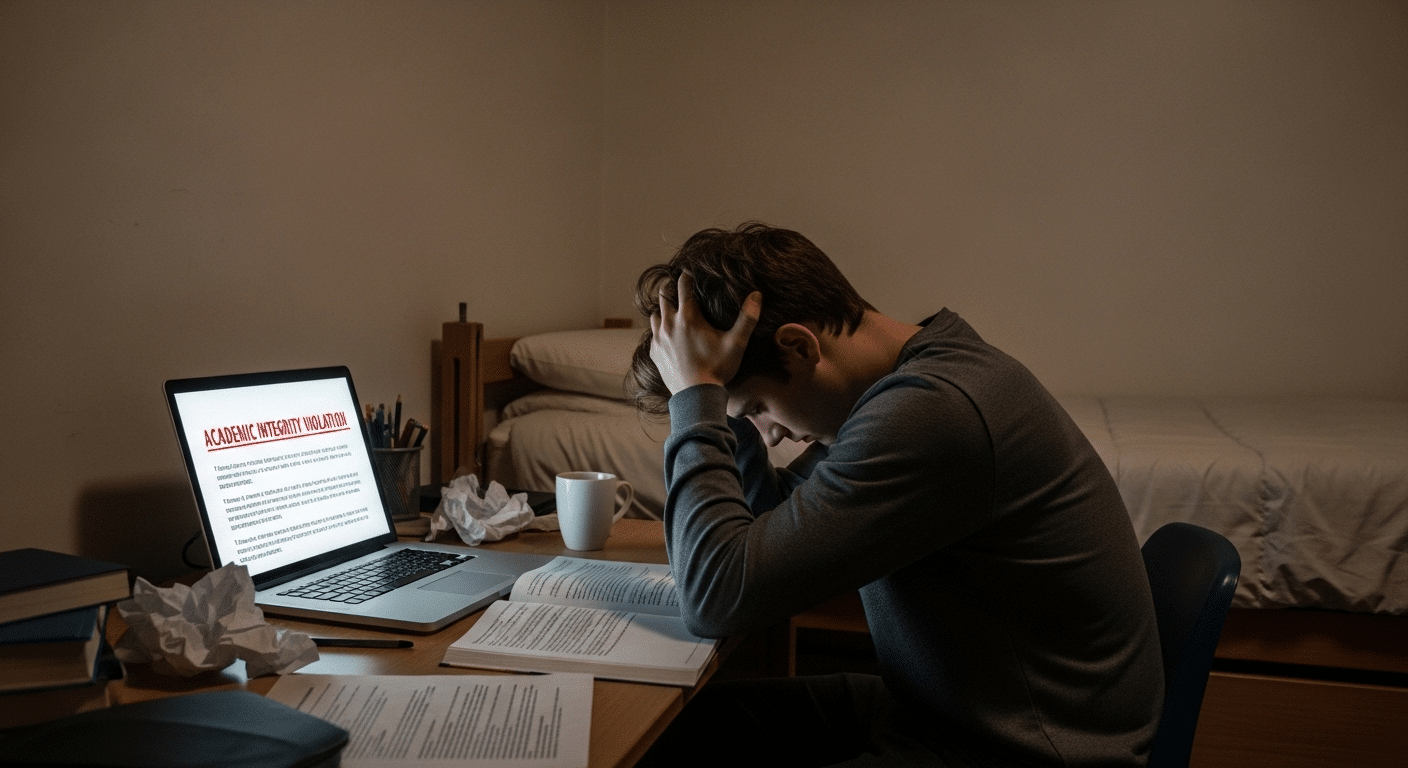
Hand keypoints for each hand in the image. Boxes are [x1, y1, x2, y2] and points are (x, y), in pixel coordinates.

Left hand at [649, 273, 760, 395]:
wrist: (696, 396)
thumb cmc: (718, 368)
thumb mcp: (737, 343)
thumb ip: (747, 318)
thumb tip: (757, 294)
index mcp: (688, 317)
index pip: (683, 286)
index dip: (686, 276)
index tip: (688, 272)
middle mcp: (669, 324)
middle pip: (664, 297)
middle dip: (670, 289)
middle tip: (677, 286)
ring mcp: (659, 339)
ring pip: (655, 315)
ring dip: (662, 309)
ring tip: (671, 309)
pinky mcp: (655, 353)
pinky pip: (652, 334)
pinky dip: (658, 329)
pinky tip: (666, 333)